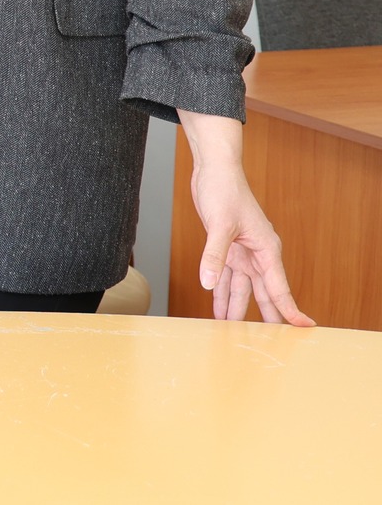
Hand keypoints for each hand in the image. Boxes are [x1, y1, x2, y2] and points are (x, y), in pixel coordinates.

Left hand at [180, 109, 313, 325]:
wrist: (214, 170)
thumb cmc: (224, 190)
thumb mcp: (219, 225)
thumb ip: (214, 255)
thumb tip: (208, 283)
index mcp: (266, 250)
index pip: (279, 288)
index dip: (290, 310)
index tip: (304, 329)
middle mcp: (258, 254)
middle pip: (264, 293)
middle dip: (264, 317)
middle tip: (266, 343)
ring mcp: (242, 252)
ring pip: (242, 288)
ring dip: (236, 307)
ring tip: (231, 331)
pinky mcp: (227, 247)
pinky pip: (225, 276)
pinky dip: (220, 291)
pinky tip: (216, 306)